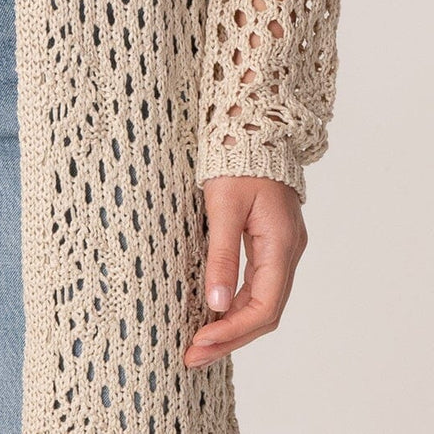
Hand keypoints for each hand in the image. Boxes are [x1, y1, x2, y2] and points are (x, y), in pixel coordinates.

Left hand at [184, 176, 307, 367]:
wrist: (252, 125)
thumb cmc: (237, 158)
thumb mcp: (223, 205)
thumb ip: (222, 255)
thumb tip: (215, 304)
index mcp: (280, 244)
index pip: (263, 307)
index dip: (232, 331)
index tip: (199, 343)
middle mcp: (287, 251)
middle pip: (264, 311)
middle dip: (230, 337)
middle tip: (193, 357)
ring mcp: (282, 247)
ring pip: (262, 301)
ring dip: (232, 325)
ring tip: (200, 345)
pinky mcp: (270, 242)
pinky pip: (258, 285)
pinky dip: (236, 304)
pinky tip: (214, 313)